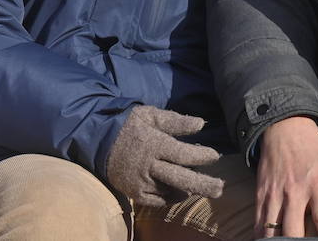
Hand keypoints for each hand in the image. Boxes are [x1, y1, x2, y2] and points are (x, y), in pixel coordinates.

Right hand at [105, 105, 223, 206]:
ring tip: (199, 186)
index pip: (182, 154)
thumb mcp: (149, 116)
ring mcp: (140, 181)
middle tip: (220, 188)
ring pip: (172, 190)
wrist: (97, 141)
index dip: (201, 156)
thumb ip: (174, 121)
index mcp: (152, 144)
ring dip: (187, 188)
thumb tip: (201, 124)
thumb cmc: (128, 126)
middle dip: (203, 185)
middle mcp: (147, 165)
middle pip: (181, 179)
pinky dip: (172, 196)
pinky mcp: (135, 193)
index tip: (214, 155)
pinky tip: (179, 190)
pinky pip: (160, 200)